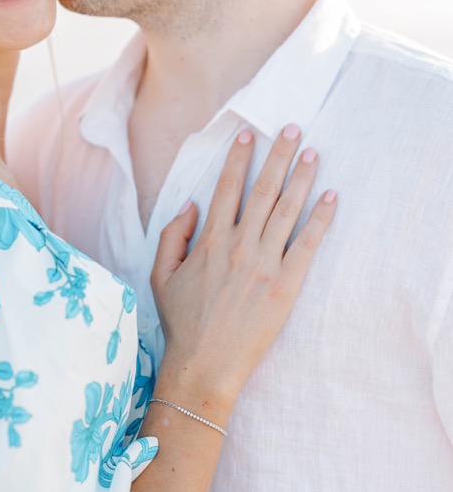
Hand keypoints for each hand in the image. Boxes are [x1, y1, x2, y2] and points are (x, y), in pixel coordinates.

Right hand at [149, 125, 335, 413]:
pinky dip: (320, 218)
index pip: (226, 189)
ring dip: (301, 177)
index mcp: (208, 241)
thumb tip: (189, 204)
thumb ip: (172, 235)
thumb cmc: (182, 322)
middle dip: (276, 156)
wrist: (205, 363)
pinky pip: (307, 243)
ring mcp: (264, 264)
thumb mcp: (160, 276)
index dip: (238, 160)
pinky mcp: (286, 284)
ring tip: (312, 152)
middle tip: (290, 128)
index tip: (248, 135)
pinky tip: (330, 196)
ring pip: (286, 210)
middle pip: (262, 191)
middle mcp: (238, 246)